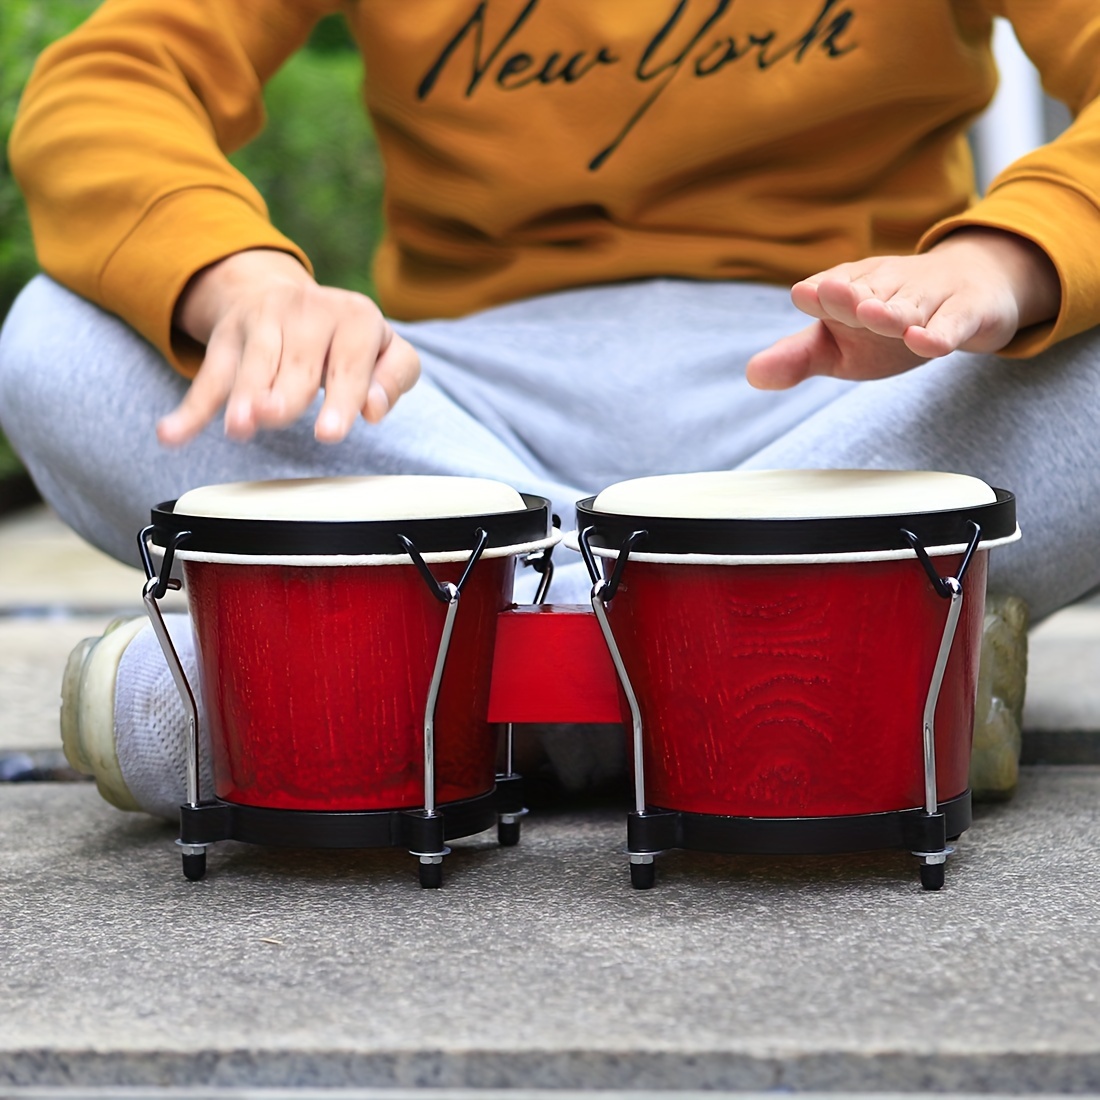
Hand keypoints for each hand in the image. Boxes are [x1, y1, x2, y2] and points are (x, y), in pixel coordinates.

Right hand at [157, 249, 420, 444]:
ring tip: (239, 427)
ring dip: (243, 396)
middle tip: (277, 417)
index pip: (350, 363)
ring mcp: (262, 320)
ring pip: (253, 366)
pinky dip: (190, 410)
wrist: (284, 295)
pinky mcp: (227, 339)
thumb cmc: (348, 340)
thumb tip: (373, 409)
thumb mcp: (386, 350)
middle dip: (287, 394)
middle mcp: (308, 310)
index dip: (342, 397)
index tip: (329, 432)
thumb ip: (394, 377)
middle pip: (299, 365)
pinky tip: (171, 434)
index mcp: (355, 316)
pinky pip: (209, 378)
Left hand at [746, 228, 1060, 389]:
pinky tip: (925, 341)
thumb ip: (798, 358)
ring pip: (908, 305)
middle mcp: (886, 286)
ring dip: (891, 311)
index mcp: (848, 288)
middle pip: (867, 293)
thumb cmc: (888, 323)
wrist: (970, 291)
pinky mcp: (966, 311)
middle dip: (849, 295)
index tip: (804, 295)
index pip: (827, 290)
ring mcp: (928, 296)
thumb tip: (753, 374)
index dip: (817, 294)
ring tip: (872, 316)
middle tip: (832, 296)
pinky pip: (953, 322)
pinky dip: (941, 332)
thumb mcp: (840, 343)